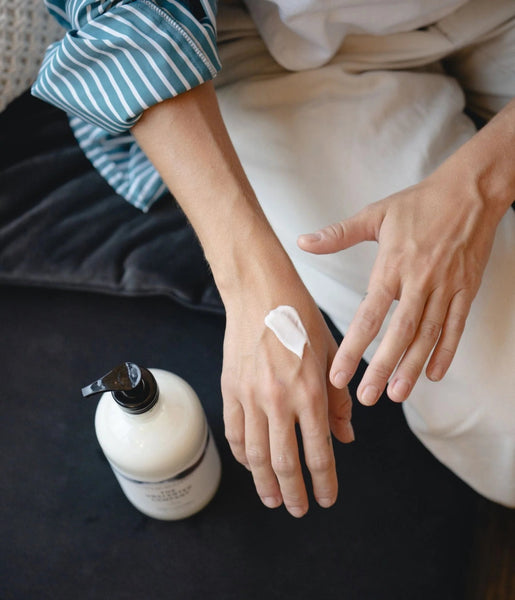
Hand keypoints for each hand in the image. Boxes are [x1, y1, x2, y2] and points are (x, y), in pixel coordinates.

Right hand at [221, 281, 353, 517]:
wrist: (260, 292)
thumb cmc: (301, 319)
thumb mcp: (331, 356)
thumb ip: (339, 401)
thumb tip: (346, 437)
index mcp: (309, 392)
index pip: (319, 452)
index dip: (324, 482)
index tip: (326, 500)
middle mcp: (278, 401)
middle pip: (283, 462)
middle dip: (294, 492)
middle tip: (299, 510)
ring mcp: (249, 396)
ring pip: (255, 454)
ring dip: (264, 482)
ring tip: (272, 499)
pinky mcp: (230, 389)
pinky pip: (234, 432)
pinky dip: (242, 454)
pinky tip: (250, 465)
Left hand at [298, 168, 499, 405]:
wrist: (470, 190)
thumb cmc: (419, 202)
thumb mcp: (375, 214)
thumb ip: (338, 234)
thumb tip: (303, 242)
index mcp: (392, 266)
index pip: (369, 315)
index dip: (354, 347)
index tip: (339, 374)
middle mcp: (419, 281)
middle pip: (399, 332)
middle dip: (382, 367)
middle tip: (367, 398)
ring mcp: (445, 287)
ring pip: (428, 334)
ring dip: (413, 366)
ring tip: (397, 394)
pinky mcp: (466, 289)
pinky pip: (456, 325)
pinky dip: (447, 351)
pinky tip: (434, 374)